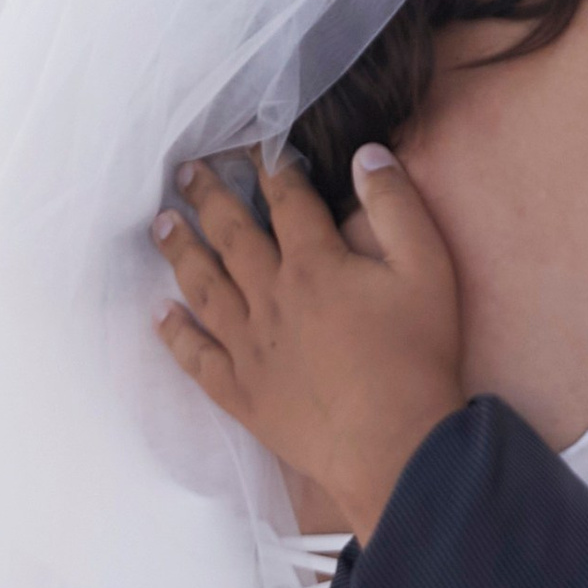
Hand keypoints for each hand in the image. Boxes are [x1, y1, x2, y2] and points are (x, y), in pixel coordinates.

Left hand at [151, 146, 465, 540]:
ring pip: (203, 288)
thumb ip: (396, 206)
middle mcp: (270, 297)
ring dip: (179, 252)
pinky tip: (159, 314)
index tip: (252, 144)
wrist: (394, 444)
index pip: (285, 200)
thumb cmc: (418, 355)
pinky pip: (196, 356)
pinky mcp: (241, 391)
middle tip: (185, 172)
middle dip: (207, 198)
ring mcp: (249, 346)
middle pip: (231, 236)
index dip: (270, 167)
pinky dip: (174, 334)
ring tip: (161, 224)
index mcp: (315, 263)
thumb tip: (366, 155)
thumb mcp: (428, 268)